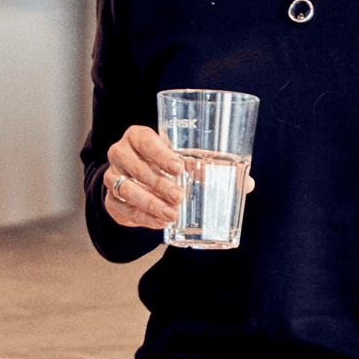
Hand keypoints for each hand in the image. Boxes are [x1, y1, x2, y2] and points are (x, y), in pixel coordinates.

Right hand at [100, 125, 253, 229]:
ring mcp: (112, 176)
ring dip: (150, 202)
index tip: (179, 167)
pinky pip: (123, 209)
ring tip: (172, 213)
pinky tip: (160, 222)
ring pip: (126, 189)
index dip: (160, 153)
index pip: (145, 140)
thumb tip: (248, 183)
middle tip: (180, 196)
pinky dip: (142, 217)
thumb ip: (210, 167)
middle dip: (159, 183)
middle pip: (135, 167)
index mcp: (138, 137)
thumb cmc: (163, 163)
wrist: (133, 180)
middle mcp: (121, 153)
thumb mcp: (182, 160)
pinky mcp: (110, 200)